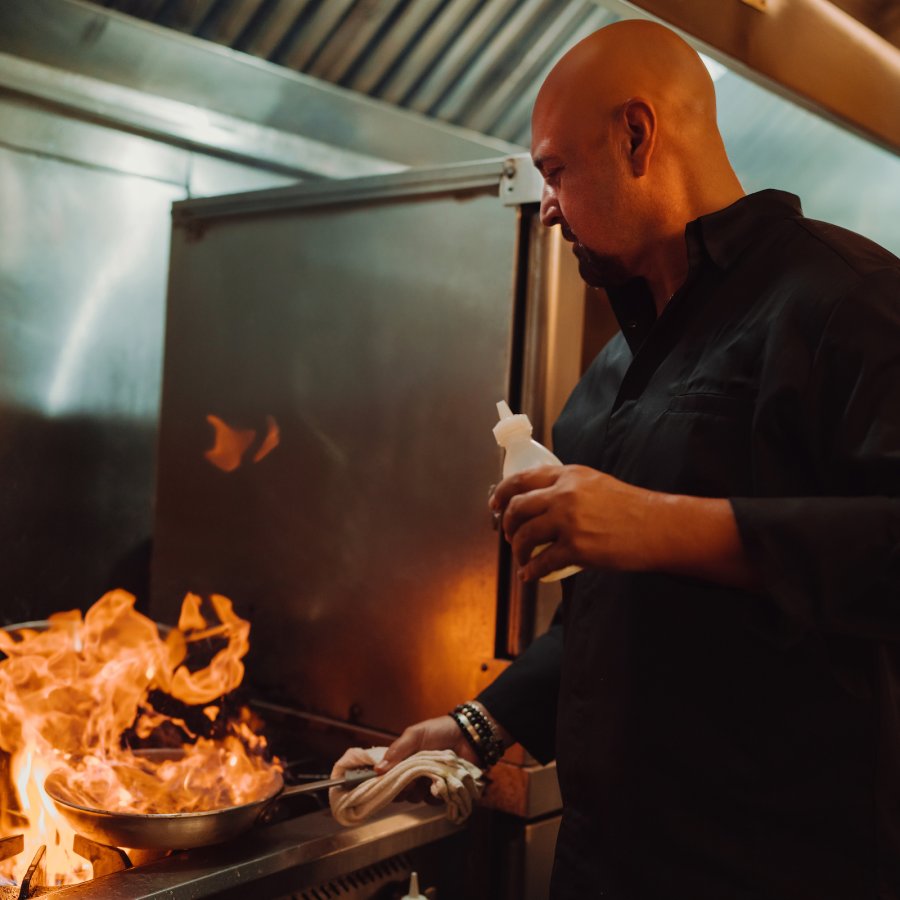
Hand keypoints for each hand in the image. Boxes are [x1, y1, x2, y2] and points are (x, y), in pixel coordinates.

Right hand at [374, 715, 477, 802]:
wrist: (467, 735)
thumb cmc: (439, 730)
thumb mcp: (415, 735)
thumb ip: (397, 750)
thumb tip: (378, 769)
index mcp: (404, 760)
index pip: (388, 777)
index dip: (386, 783)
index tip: (387, 784)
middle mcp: (414, 774)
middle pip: (400, 791)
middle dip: (403, 789)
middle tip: (412, 781)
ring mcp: (428, 783)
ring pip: (415, 798)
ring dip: (419, 792)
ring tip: (428, 780)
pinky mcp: (443, 791)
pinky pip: (433, 801)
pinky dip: (436, 795)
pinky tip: (441, 785)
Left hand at [489, 464, 656, 581]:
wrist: (658, 527)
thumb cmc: (632, 508)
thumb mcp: (596, 484)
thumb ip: (569, 488)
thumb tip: (543, 503)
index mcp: (568, 475)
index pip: (522, 479)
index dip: (502, 493)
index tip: (495, 505)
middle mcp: (564, 494)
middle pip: (517, 508)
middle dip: (507, 525)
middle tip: (509, 536)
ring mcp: (569, 521)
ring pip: (525, 536)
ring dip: (517, 550)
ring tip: (522, 558)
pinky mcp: (577, 548)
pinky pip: (541, 563)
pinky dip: (530, 571)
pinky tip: (530, 575)